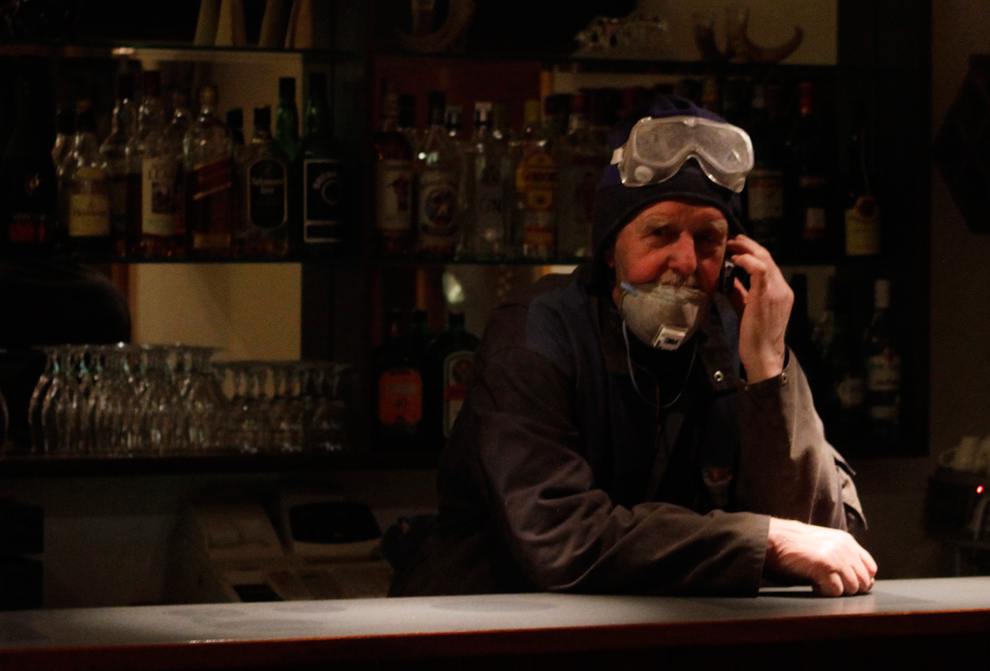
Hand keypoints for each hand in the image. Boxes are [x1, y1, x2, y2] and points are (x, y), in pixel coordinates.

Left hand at [725, 235, 792, 382]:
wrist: (763, 354)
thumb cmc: (754, 335)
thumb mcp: (748, 307)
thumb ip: (741, 291)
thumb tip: (728, 277)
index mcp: (780, 291)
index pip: (768, 264)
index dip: (752, 252)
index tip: (736, 247)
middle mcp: (782, 288)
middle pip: (767, 257)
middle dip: (749, 245)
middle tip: (732, 240)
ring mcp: (777, 291)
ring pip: (765, 259)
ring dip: (746, 249)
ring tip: (731, 245)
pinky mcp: (767, 296)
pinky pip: (760, 270)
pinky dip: (746, 261)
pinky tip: (735, 260)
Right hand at [766, 518, 877, 596]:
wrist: (775, 538)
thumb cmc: (796, 543)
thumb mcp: (826, 543)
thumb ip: (845, 555)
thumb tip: (864, 579)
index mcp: (847, 541)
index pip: (871, 568)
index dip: (862, 580)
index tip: (847, 583)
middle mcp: (845, 548)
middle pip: (863, 582)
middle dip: (848, 587)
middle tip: (830, 584)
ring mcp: (836, 558)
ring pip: (851, 588)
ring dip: (836, 590)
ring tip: (820, 582)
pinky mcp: (825, 567)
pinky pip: (836, 591)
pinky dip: (825, 592)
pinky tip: (814, 584)